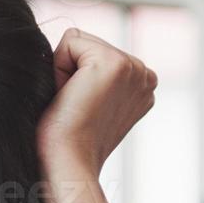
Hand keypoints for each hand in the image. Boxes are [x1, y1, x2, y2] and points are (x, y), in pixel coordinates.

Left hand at [36, 28, 157, 179]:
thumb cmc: (67, 141)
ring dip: (64, 71)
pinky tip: (70, 95)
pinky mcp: (114, 64)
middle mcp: (144, 74)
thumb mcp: (91, 102)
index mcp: (143, 84)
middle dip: (70, 71)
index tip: (82, 109)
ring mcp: (133, 68)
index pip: (95, 53)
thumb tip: (72, 53)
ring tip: (73, 103)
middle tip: (75, 107)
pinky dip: (59, 67)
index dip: (76, 78)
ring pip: (79, 41)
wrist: (68, 162)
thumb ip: (93, 76)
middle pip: (87, 43)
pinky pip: (69, 41)